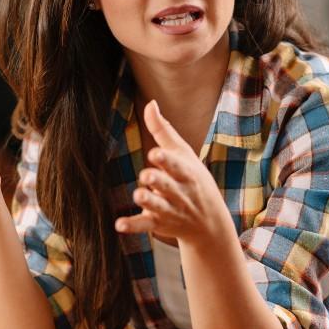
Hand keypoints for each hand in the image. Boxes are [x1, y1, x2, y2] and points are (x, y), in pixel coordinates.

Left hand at [115, 100, 232, 245]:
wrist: (209, 223)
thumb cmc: (193, 180)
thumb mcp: (184, 154)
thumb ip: (163, 131)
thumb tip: (150, 103)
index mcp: (186, 173)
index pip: (177, 165)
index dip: (166, 160)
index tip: (156, 154)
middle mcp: (179, 192)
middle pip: (166, 185)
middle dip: (157, 180)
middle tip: (148, 176)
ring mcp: (169, 209)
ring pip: (157, 206)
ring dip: (147, 201)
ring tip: (138, 195)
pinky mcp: (158, 223)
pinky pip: (145, 225)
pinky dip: (133, 226)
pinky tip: (119, 225)